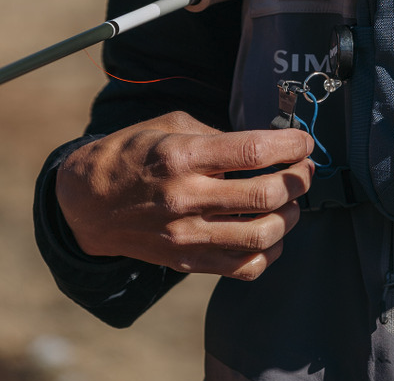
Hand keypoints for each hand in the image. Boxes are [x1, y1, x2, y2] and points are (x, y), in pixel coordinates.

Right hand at [56, 111, 314, 279]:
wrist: (89, 202)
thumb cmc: (133, 154)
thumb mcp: (171, 126)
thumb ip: (218, 135)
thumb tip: (266, 144)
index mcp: (183, 156)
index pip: (253, 151)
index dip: (289, 145)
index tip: (304, 141)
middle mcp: (186, 198)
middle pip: (265, 195)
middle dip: (298, 180)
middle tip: (303, 169)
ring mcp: (187, 236)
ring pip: (262, 236)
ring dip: (290, 216)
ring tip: (291, 201)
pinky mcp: (188, 262)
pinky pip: (243, 267)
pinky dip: (269, 252)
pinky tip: (271, 232)